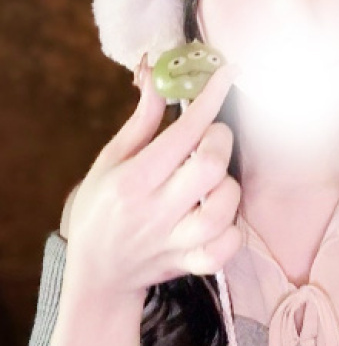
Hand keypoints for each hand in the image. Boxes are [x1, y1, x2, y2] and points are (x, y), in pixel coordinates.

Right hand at [63, 56, 241, 299]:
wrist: (98, 273)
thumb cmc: (103, 207)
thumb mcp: (111, 159)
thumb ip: (142, 120)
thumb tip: (158, 75)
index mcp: (134, 179)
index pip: (183, 132)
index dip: (211, 98)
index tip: (229, 72)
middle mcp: (156, 210)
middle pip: (211, 167)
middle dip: (221, 140)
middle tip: (212, 137)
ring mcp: (176, 241)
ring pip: (224, 208)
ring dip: (228, 187)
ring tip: (213, 182)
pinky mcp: (192, 264)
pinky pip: (227, 248)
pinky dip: (232, 231)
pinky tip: (220, 218)